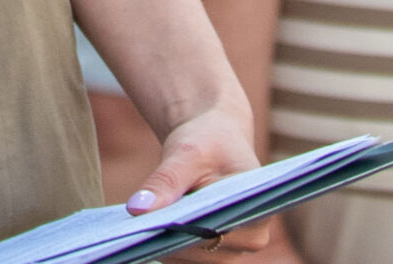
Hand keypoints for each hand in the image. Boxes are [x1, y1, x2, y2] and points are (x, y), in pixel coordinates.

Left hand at [126, 102, 267, 257]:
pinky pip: (188, 256)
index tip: (152, 228)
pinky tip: (147, 231)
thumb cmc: (207, 142)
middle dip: (170, 242)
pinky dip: (168, 246)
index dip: (184, 235)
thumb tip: (138, 209)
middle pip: (205, 253)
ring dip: (167, 246)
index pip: (218, 236)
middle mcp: (252, 240)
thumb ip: (165, 182)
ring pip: (194, 259)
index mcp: (256, 214)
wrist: (214, 140)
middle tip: (137, 230)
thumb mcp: (185, 154)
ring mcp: (234, 249)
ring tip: (140, 228)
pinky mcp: (215, 250)